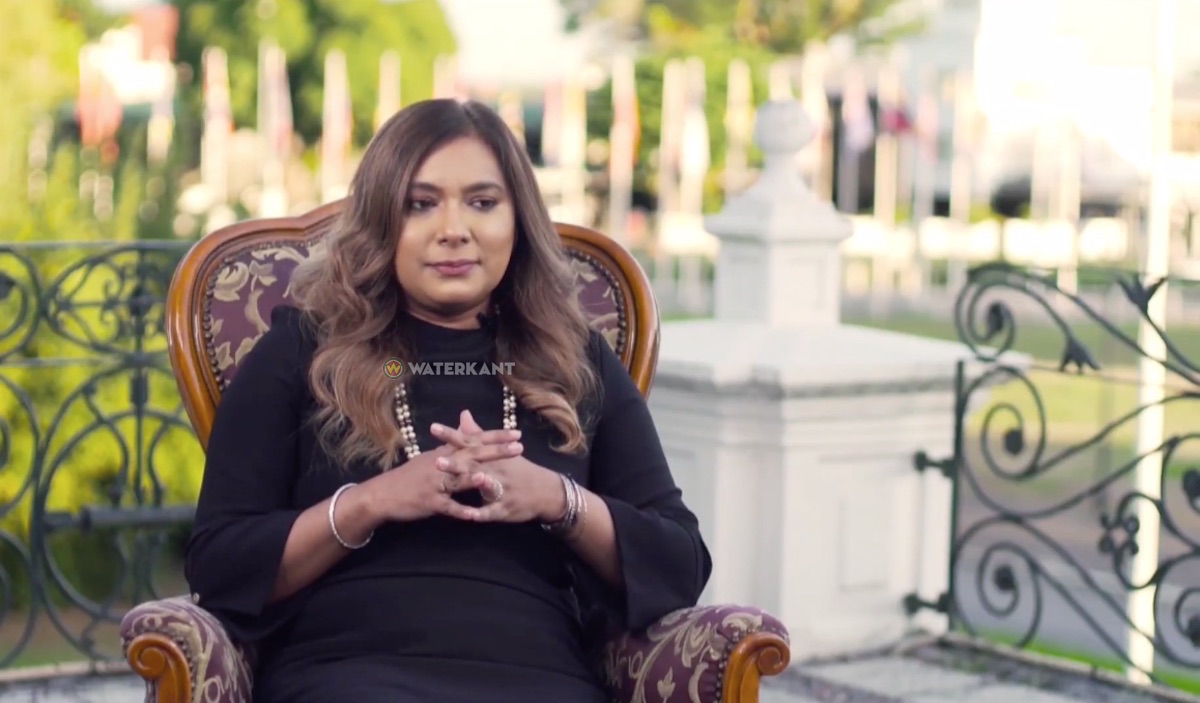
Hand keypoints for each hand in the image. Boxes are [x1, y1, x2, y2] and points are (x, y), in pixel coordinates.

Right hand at [357, 425, 521, 523]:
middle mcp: (441, 465)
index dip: (495, 436)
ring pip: (458, 479)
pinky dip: (462, 512)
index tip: (516, 433)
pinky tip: (476, 516)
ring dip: (477, 479)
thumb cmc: (409, 477)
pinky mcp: (429, 502)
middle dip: (496, 451)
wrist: (383, 494)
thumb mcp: (429, 458)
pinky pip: (448, 507)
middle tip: (519, 447)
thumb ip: (449, 446)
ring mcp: (435, 483)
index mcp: (444, 453)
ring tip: (496, 478)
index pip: (473, 440)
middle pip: (472, 455)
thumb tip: (462, 432)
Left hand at [431, 412, 565, 522]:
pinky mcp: (506, 508)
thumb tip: (463, 414)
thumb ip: (477, 434)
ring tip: (456, 483)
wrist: (547, 491)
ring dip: (471, 483)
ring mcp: (502, 489)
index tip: (434, 428)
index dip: (452, 435)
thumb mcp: (501, 450)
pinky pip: (493, 511)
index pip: (470, 442)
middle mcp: (497, 469)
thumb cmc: (519, 469)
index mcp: (492, 455)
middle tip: (435, 460)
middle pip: (474, 464)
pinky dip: (482, 513)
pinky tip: (470, 516)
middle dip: (455, 463)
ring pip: (485, 486)